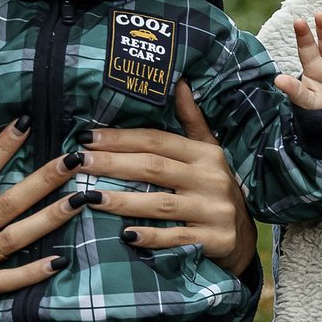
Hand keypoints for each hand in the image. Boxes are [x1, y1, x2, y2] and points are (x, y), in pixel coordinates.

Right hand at [0, 119, 83, 321]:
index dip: (2, 147)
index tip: (25, 124)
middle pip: (10, 200)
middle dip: (44, 179)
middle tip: (73, 161)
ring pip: (20, 236)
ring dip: (51, 217)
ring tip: (79, 199)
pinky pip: (12, 281)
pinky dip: (36, 272)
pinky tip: (61, 261)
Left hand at [76, 79, 258, 275]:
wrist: (242, 236)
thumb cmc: (213, 188)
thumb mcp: (208, 152)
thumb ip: (192, 120)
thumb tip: (179, 82)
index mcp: (205, 154)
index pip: (157, 141)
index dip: (121, 138)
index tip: (87, 138)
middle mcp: (211, 179)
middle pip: (154, 168)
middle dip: (113, 164)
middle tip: (80, 163)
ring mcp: (213, 210)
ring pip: (162, 204)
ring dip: (124, 201)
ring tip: (91, 197)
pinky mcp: (214, 239)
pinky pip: (177, 238)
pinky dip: (151, 236)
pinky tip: (126, 235)